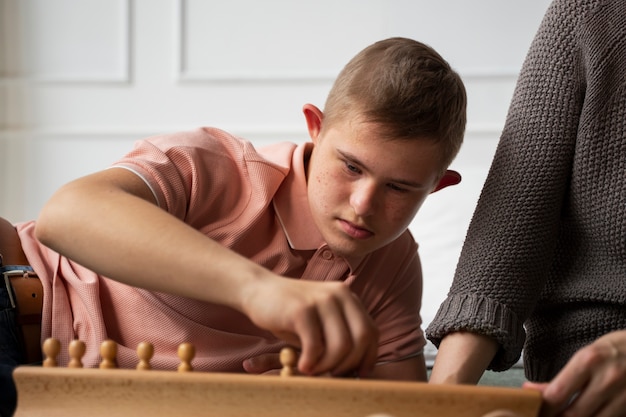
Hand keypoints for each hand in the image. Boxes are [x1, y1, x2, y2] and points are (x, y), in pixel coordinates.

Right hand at [241, 277, 378, 376]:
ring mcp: (321, 300)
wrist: (259, 291)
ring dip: (328, 366)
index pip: (372, 331)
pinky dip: (310, 363)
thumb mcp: (321, 322)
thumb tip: (357, 370)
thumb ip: (339, 337)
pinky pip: (316, 346)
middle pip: (361, 339)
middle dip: (348, 364)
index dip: (367, 357)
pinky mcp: (302, 309)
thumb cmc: (290, 313)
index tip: (355, 374)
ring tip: (313, 371)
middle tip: (330, 375)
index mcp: (348, 297)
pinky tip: (301, 366)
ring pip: (341, 345)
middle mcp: (339, 294)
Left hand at [523, 330, 625, 416]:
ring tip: (563, 415)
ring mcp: (623, 396)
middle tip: (545, 414)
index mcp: (589, 360)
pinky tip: (586, 415)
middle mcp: (607, 379)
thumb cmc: (617, 349)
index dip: (541, 405)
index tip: (531, 405)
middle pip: (573, 414)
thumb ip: (566, 376)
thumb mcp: (588, 355)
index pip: (558, 393)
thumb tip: (537, 392)